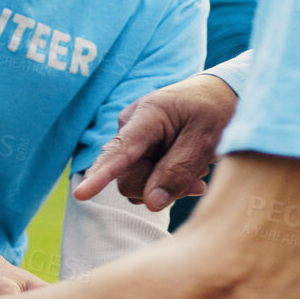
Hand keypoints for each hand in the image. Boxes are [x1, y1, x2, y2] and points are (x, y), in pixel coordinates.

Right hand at [74, 73, 237, 211]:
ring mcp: (132, 139)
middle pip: (129, 179)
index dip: (101, 175)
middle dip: (160, 187)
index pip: (119, 151)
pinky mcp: (138, 150)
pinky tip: (188, 173)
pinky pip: (143, 181)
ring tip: (195, 172)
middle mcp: (130, 127)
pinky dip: (166, 183)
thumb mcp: (206, 140)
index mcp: (148, 115)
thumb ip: (179, 171)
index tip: (81, 194)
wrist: (218, 94)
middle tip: (197, 183)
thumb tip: (151, 203)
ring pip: (136, 184)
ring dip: (167, 186)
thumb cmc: (215, 111)